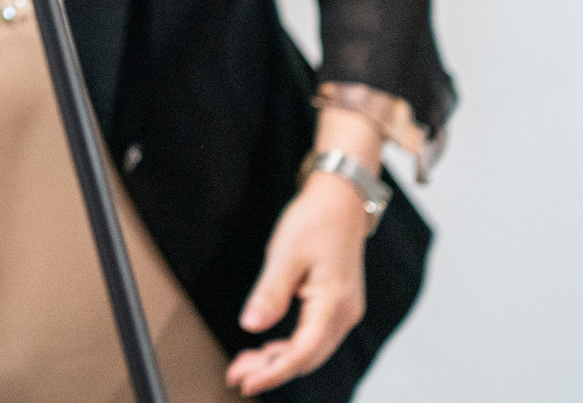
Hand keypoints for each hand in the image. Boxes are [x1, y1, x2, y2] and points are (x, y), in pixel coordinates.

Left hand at [225, 173, 369, 394]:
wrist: (340, 200)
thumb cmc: (315, 221)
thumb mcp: (284, 254)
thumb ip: (269, 294)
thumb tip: (251, 326)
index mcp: (333, 305)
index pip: (301, 353)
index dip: (272, 372)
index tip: (245, 382)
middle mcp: (345, 315)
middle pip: (307, 358)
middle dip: (272, 371)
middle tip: (237, 375)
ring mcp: (344, 311)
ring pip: (311, 351)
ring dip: (279, 361)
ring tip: (246, 364)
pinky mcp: (338, 305)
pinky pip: (314, 337)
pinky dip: (290, 347)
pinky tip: (268, 348)